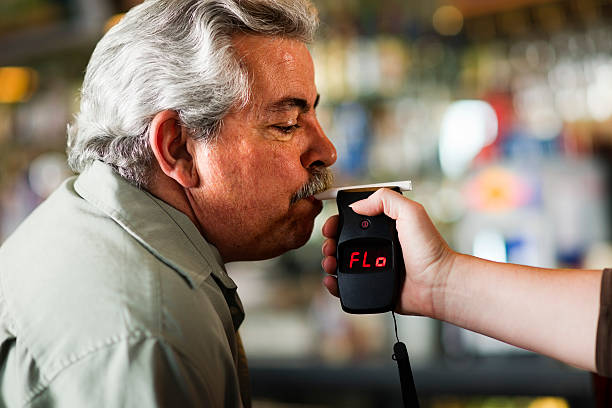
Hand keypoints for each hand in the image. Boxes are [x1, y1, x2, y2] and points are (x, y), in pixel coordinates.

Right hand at [321, 188, 456, 317]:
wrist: (438, 284)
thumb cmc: (431, 249)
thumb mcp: (411, 212)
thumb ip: (386, 199)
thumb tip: (357, 205)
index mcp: (384, 228)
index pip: (353, 221)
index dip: (337, 223)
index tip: (331, 227)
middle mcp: (376, 246)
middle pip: (342, 242)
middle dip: (330, 243)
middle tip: (329, 247)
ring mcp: (373, 267)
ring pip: (341, 264)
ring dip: (329, 262)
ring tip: (330, 264)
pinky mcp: (372, 286)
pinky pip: (347, 285)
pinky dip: (335, 283)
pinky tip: (332, 280)